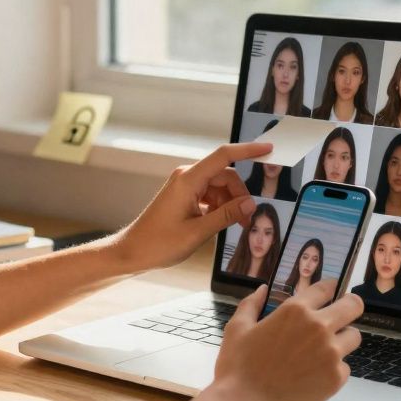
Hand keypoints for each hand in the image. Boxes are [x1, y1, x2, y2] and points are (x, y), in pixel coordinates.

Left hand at [107, 142, 271, 273]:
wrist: (132, 251)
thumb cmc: (159, 243)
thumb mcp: (198, 232)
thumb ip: (226, 215)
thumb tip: (250, 204)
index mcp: (188, 180)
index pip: (224, 156)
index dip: (248, 151)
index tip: (268, 149)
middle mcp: (186, 177)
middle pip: (225, 175)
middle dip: (240, 195)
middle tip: (247, 221)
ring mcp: (184, 185)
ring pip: (219, 186)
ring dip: (230, 203)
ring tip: (236, 226)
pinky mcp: (183, 195)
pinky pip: (209, 194)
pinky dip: (219, 206)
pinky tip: (220, 223)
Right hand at [209, 280, 363, 400]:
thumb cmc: (238, 367)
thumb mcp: (237, 328)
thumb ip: (251, 304)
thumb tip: (262, 290)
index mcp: (295, 310)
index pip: (326, 288)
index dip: (329, 288)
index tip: (330, 292)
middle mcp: (319, 327)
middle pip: (354, 305)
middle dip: (350, 306)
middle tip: (343, 313)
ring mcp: (331, 353)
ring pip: (354, 336)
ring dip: (343, 339)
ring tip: (325, 349)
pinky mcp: (336, 378)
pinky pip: (345, 366)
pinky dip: (334, 368)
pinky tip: (315, 374)